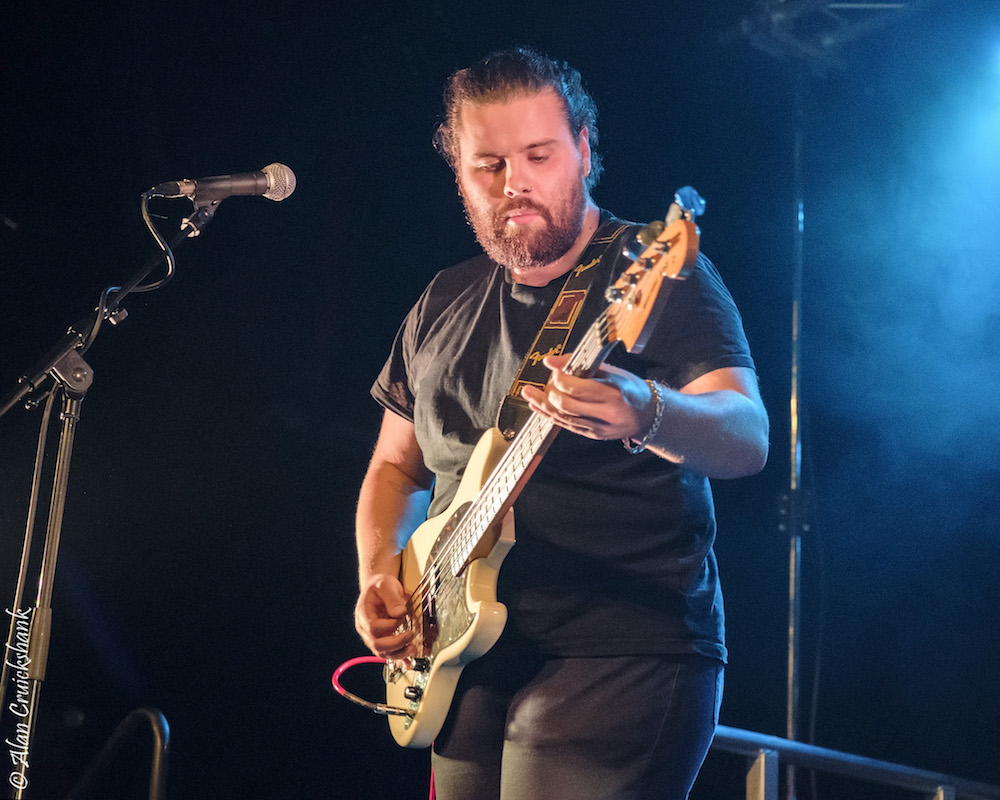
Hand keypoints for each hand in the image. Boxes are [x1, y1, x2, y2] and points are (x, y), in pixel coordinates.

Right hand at [354, 573, 415, 659]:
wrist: (379, 588)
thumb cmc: (380, 586)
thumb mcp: (385, 585)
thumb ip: (392, 598)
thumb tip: (399, 613)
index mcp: (363, 614)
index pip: (373, 627)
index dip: (388, 626)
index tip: (401, 618)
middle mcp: (366, 628)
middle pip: (377, 644)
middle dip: (395, 644)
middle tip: (410, 637)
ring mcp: (373, 636)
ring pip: (383, 652)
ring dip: (399, 653)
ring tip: (413, 649)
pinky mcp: (382, 640)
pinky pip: (389, 653)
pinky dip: (399, 659)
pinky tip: (408, 663)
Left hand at [519, 353, 655, 441]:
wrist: (647, 415)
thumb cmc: (629, 388)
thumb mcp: (612, 371)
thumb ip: (581, 365)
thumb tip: (551, 361)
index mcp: (613, 394)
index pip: (578, 389)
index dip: (560, 379)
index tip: (554, 371)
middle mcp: (605, 414)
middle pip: (567, 406)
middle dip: (547, 395)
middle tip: (536, 384)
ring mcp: (598, 428)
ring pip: (563, 418)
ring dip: (542, 406)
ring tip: (528, 394)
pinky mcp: (592, 435)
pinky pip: (566, 426)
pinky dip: (549, 416)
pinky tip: (537, 407)